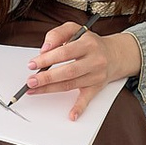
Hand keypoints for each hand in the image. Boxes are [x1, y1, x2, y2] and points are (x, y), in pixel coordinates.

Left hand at [24, 23, 141, 119]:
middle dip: (47, 77)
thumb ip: (57, 34)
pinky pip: (87, 99)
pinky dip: (80, 108)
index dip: (47, 59)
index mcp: (88, 44)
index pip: (65, 52)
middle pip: (68, 71)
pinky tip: (71, 115)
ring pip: (71, 84)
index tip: (33, 64)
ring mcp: (96, 75)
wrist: (114, 54)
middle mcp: (94, 60)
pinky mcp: (96, 87)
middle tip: (31, 81)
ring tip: (34, 90)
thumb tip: (45, 49)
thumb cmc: (90, 42)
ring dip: (51, 89)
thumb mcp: (75, 29)